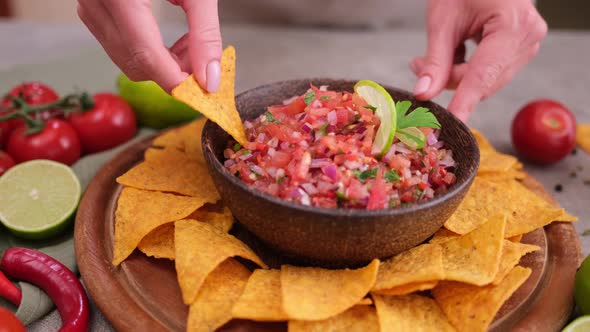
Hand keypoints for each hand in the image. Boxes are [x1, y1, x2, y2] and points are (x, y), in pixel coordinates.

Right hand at [78, 0, 220, 92]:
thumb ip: (205, 33)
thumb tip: (209, 78)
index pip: (147, 56)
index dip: (178, 81)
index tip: (204, 92)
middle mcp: (96, 2)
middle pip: (137, 65)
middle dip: (175, 70)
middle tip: (202, 57)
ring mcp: (90, 8)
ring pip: (128, 61)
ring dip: (164, 63)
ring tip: (189, 42)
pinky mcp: (92, 12)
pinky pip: (121, 49)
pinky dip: (150, 53)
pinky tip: (170, 38)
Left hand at [411, 0, 547, 121]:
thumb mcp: (442, 20)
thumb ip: (434, 61)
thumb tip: (424, 94)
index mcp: (512, 26)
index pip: (484, 74)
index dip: (466, 100)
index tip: (454, 122)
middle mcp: (527, 38)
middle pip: (482, 81)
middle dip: (448, 78)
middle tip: (418, 65)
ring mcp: (527, 45)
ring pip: (483, 80)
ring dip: (454, 74)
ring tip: (429, 57)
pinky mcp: (519, 49)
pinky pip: (489, 72)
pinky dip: (465, 68)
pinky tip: (452, 51)